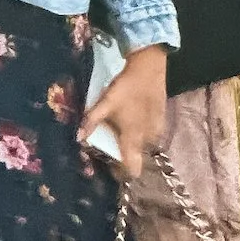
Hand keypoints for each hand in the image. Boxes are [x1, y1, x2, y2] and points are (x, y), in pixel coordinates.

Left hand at [79, 44, 168, 178]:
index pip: (132, 170)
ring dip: (132, 141)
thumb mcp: (105, 103)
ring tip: (121, 127)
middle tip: (111, 138)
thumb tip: (78, 138)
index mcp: (133, 138)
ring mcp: (157, 130)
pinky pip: (150, 134)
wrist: (149, 68)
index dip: (121, 172)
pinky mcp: (162, 120)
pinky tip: (133, 117)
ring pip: (143, 145)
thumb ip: (92, 121)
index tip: (111, 166)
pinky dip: (141, 131)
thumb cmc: (125, 88)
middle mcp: (148, 139)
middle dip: (123, 153)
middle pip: (135, 157)